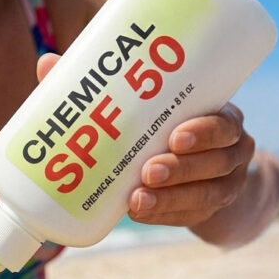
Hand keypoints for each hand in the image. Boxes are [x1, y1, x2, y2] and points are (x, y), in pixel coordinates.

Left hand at [35, 55, 278, 244]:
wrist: (203, 170)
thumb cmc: (164, 124)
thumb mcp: (149, 106)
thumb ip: (105, 86)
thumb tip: (47, 63)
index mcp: (221, 117)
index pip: (226, 123)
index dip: (205, 131)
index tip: (174, 137)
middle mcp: (231, 151)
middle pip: (216, 161)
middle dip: (181, 168)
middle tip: (148, 171)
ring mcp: (224, 184)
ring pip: (206, 193)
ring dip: (171, 197)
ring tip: (137, 199)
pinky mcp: (208, 210)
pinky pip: (190, 215)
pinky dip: (164, 214)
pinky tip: (140, 212)